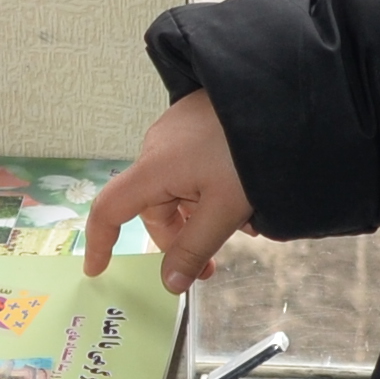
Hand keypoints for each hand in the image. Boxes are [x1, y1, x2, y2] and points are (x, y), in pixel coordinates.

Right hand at [85, 89, 256, 282]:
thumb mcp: (226, 209)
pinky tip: (241, 194)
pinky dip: (208, 188)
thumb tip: (169, 283)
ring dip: (201, 213)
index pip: (109, 209)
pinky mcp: (196, 120)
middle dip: (181, 236)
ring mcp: (177, 130)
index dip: (100, 242)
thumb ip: (195, 248)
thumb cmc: (250, 152)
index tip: (97, 269)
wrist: (281, 95)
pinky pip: (191, 166)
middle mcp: (156, 146)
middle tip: (213, 265)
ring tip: (244, 223)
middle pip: (154, 206)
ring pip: (178, 188)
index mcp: (154, 168)